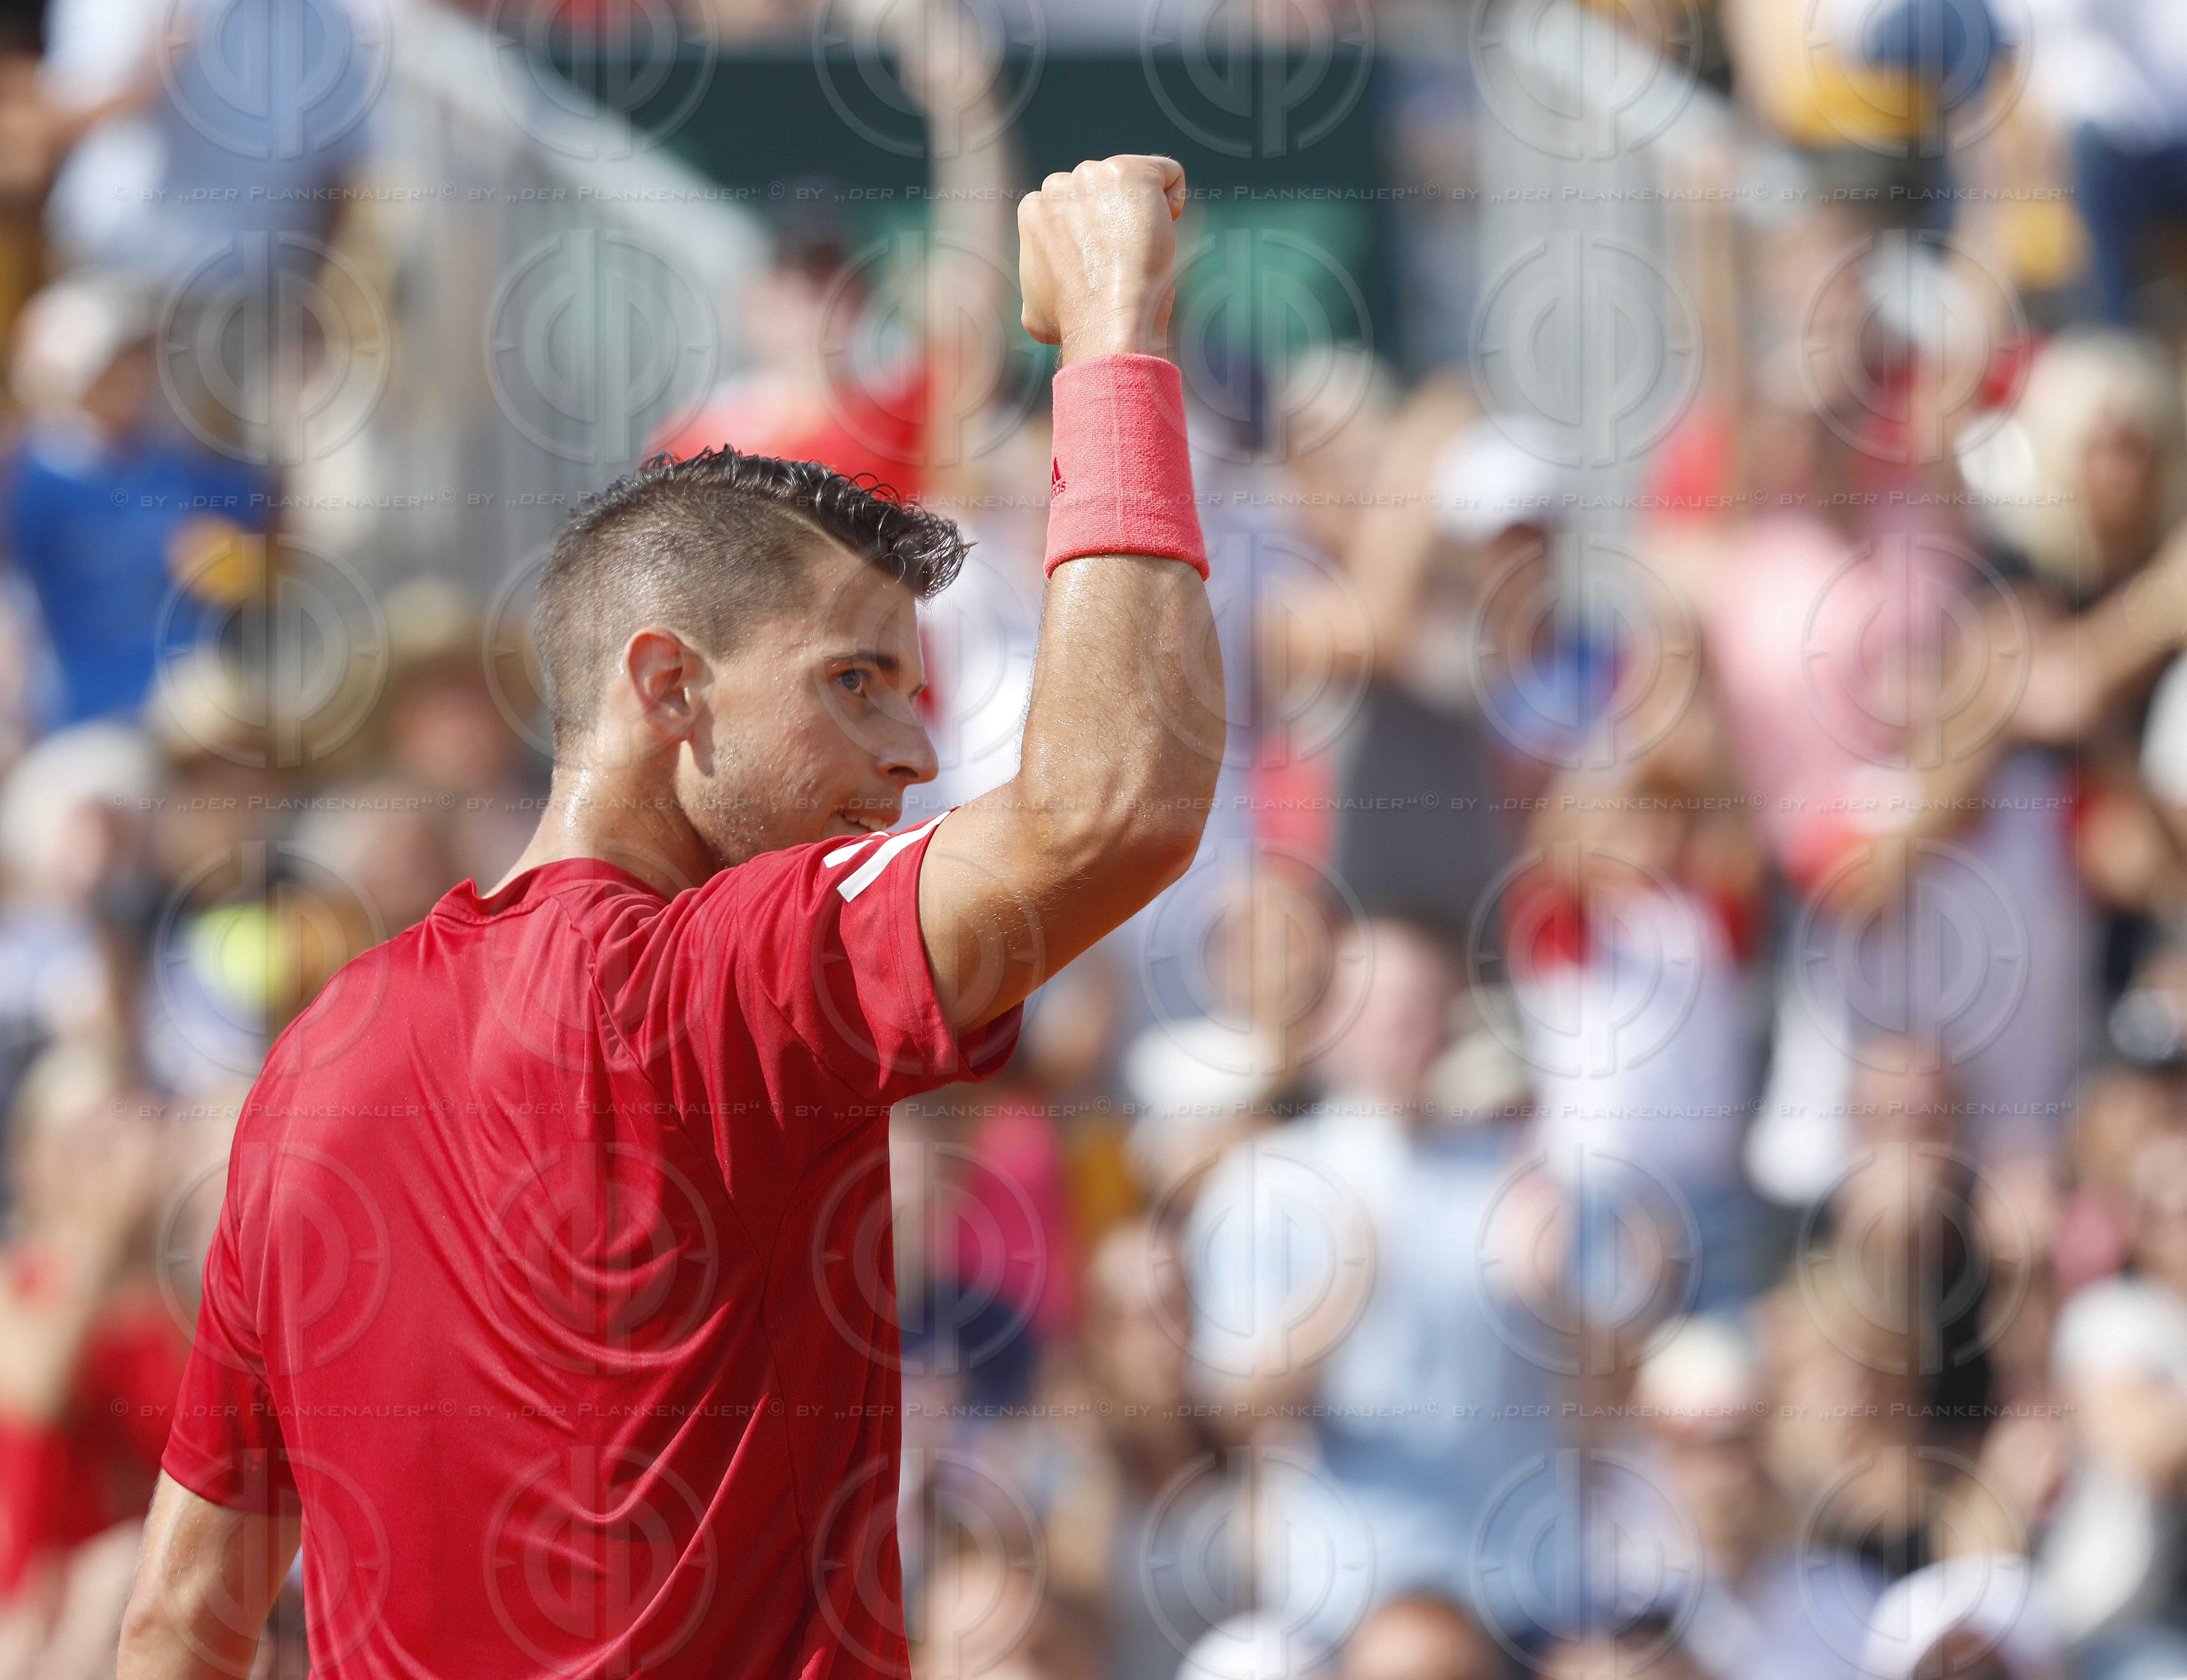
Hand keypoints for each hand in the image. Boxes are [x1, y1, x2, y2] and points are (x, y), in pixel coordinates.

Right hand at [1017, 155, 1186, 362]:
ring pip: (1132, 185)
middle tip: (1122, 260)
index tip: (1102, 264)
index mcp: (1034, 211)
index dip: (1094, 237)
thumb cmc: (1074, 322)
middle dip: (1115, 219)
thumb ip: (1040, 280)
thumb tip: (1047, 290)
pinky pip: (1167, 175)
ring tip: (1139, 252)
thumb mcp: (1037, 306)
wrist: (1105, 321)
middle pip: (1102, 192)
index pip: (1075, 209)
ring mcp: (1094, 175)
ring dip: (1143, 214)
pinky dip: (1172, 202)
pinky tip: (1162, 235)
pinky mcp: (1131, 173)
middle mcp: (1059, 185)